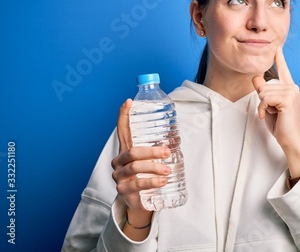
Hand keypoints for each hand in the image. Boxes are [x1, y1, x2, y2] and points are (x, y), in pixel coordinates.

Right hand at [111, 99, 170, 234]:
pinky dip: (151, 182)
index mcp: (126, 150)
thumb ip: (160, 150)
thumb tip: (177, 138)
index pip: (122, 130)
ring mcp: (119, 176)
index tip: (129, 101)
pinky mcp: (123, 190)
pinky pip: (137, 184)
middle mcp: (119, 161)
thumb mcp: (152, 161)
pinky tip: (162, 181)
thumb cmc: (147, 176)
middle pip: (133, 151)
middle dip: (151, 151)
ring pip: (135, 167)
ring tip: (167, 171)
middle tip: (167, 153)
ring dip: (153, 168)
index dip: (124, 115)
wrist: (141, 202)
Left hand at [252, 46, 299, 176]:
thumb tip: (255, 77)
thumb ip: (263, 91)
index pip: (283, 70)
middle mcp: (292, 87)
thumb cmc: (280, 124)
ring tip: (273, 114)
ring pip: (263, 92)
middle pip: (263, 85)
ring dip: (263, 106)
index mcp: (289, 88)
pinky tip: (270, 116)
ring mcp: (291, 92)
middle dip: (262, 100)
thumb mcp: (268, 106)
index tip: (277, 46)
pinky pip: (264, 99)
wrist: (290, 140)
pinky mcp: (287, 99)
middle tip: (272, 112)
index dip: (279, 58)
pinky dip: (263, 109)